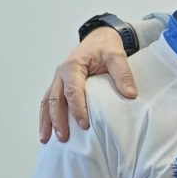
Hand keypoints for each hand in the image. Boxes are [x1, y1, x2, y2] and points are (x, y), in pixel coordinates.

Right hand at [40, 27, 137, 142]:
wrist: (99, 38)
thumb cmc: (105, 47)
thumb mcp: (117, 56)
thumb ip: (123, 74)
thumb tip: (130, 95)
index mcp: (73, 66)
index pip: (73, 90)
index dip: (77, 108)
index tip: (84, 124)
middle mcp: (61, 73)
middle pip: (55, 99)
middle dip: (57, 119)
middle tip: (64, 137)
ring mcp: (58, 80)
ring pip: (47, 102)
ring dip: (46, 121)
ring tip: (46, 139)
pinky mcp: (59, 85)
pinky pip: (48, 102)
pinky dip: (46, 116)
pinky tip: (47, 131)